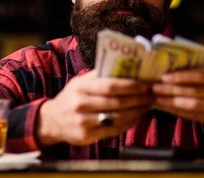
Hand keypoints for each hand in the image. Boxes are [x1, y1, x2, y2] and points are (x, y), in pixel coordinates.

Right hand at [37, 71, 152, 145]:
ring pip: (117, 117)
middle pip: (116, 102)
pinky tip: (136, 117)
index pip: (110, 86)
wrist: (52, 121)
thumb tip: (125, 67)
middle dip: (138, 99)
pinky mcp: (87, 136)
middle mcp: (81, 104)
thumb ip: (99, 76)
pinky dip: (128, 123)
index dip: (131, 85)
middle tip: (152, 95)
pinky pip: (113, 130)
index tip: (146, 84)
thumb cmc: (71, 97)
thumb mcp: (80, 82)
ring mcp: (84, 122)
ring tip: (147, 105)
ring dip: (137, 112)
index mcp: (80, 88)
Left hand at [151, 66, 203, 129]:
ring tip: (157, 98)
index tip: (163, 77)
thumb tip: (169, 70)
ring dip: (172, 102)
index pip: (201, 75)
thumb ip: (199, 72)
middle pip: (195, 91)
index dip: (181, 76)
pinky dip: (178, 111)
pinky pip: (194, 116)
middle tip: (155, 87)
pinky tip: (167, 107)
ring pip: (193, 106)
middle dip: (172, 90)